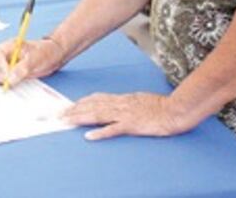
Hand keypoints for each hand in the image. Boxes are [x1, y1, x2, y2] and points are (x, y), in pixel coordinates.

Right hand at [0, 37, 64, 88]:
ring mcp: (6, 64)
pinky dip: (3, 84)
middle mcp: (5, 55)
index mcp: (10, 46)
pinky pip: (1, 79)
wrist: (53, 55)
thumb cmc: (46, 52)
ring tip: (11, 85)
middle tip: (8, 84)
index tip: (6, 76)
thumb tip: (10, 79)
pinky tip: (11, 87)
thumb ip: (23, 68)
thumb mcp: (36, 59)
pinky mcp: (9, 73)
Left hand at [63, 92, 187, 139]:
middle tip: (60, 114)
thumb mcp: (140, 100)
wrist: (175, 110)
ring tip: (67, 121)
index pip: (97, 98)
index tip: (69, 105)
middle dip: (75, 109)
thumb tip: (115, 103)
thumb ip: (127, 102)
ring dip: (81, 118)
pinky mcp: (132, 125)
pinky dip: (100, 132)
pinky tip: (89, 136)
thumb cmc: (161, 106)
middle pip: (93, 105)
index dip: (81, 102)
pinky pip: (113, 129)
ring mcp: (125, 114)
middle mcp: (120, 104)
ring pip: (98, 114)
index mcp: (122, 99)